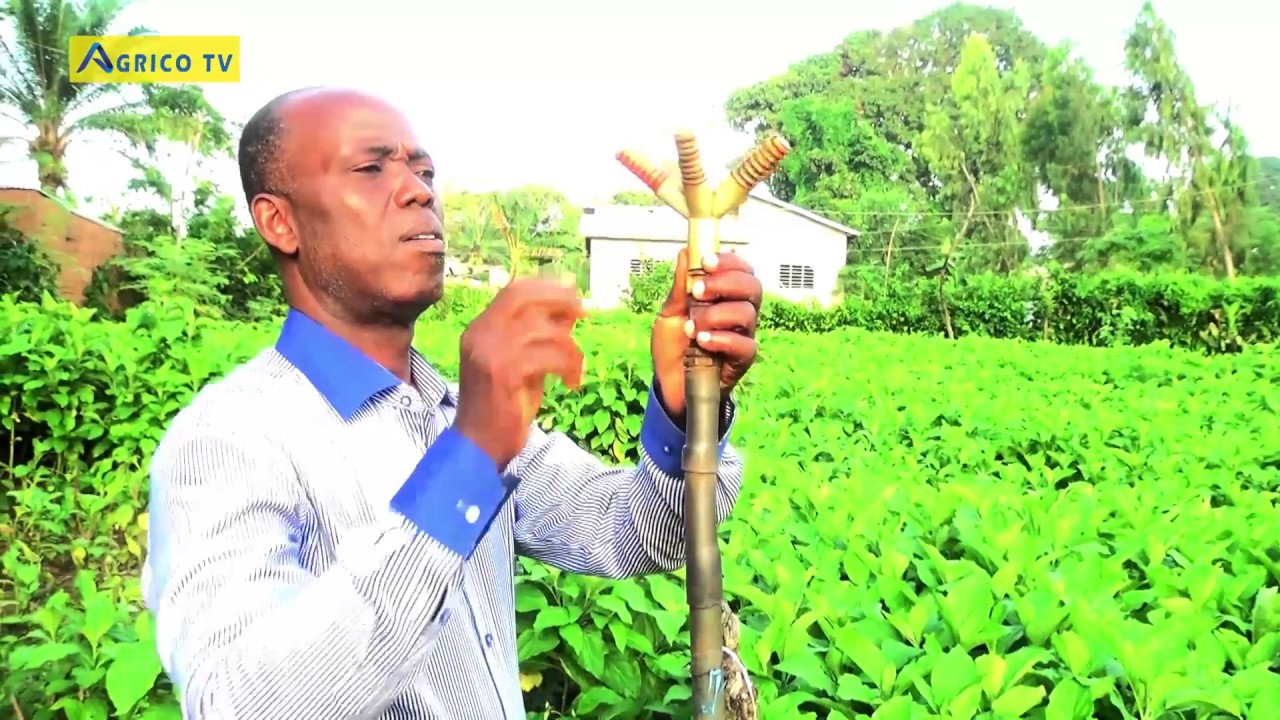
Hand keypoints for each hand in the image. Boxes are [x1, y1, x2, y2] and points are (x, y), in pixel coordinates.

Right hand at [454, 278, 586, 467]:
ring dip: (570, 347)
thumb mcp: (523, 363)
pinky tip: (570, 383)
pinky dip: (567, 366)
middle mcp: (481, 334)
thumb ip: (540, 337)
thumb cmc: (503, 407)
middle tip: (584, 312)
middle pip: (523, 296)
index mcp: (480, 329)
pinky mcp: (504, 373)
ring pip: (543, 329)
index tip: (573, 290)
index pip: (514, 291)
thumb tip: (570, 311)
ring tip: (575, 369)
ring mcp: (490, 352)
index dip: (547, 286)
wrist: (479, 446)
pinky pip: (548, 356)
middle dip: (558, 298)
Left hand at [651, 249, 762, 418]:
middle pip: (752, 286)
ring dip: (716, 315)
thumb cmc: (674, 347)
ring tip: (694, 326)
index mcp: (724, 296)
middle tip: (699, 292)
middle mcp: (738, 312)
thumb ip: (680, 286)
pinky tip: (702, 342)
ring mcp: (743, 335)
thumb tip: (686, 252)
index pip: (741, 270)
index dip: (728, 262)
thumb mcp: (669, 313)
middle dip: (725, 283)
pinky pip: (744, 345)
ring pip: (747, 313)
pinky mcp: (742, 360)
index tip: (706, 261)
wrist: (670, 384)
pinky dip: (721, 339)